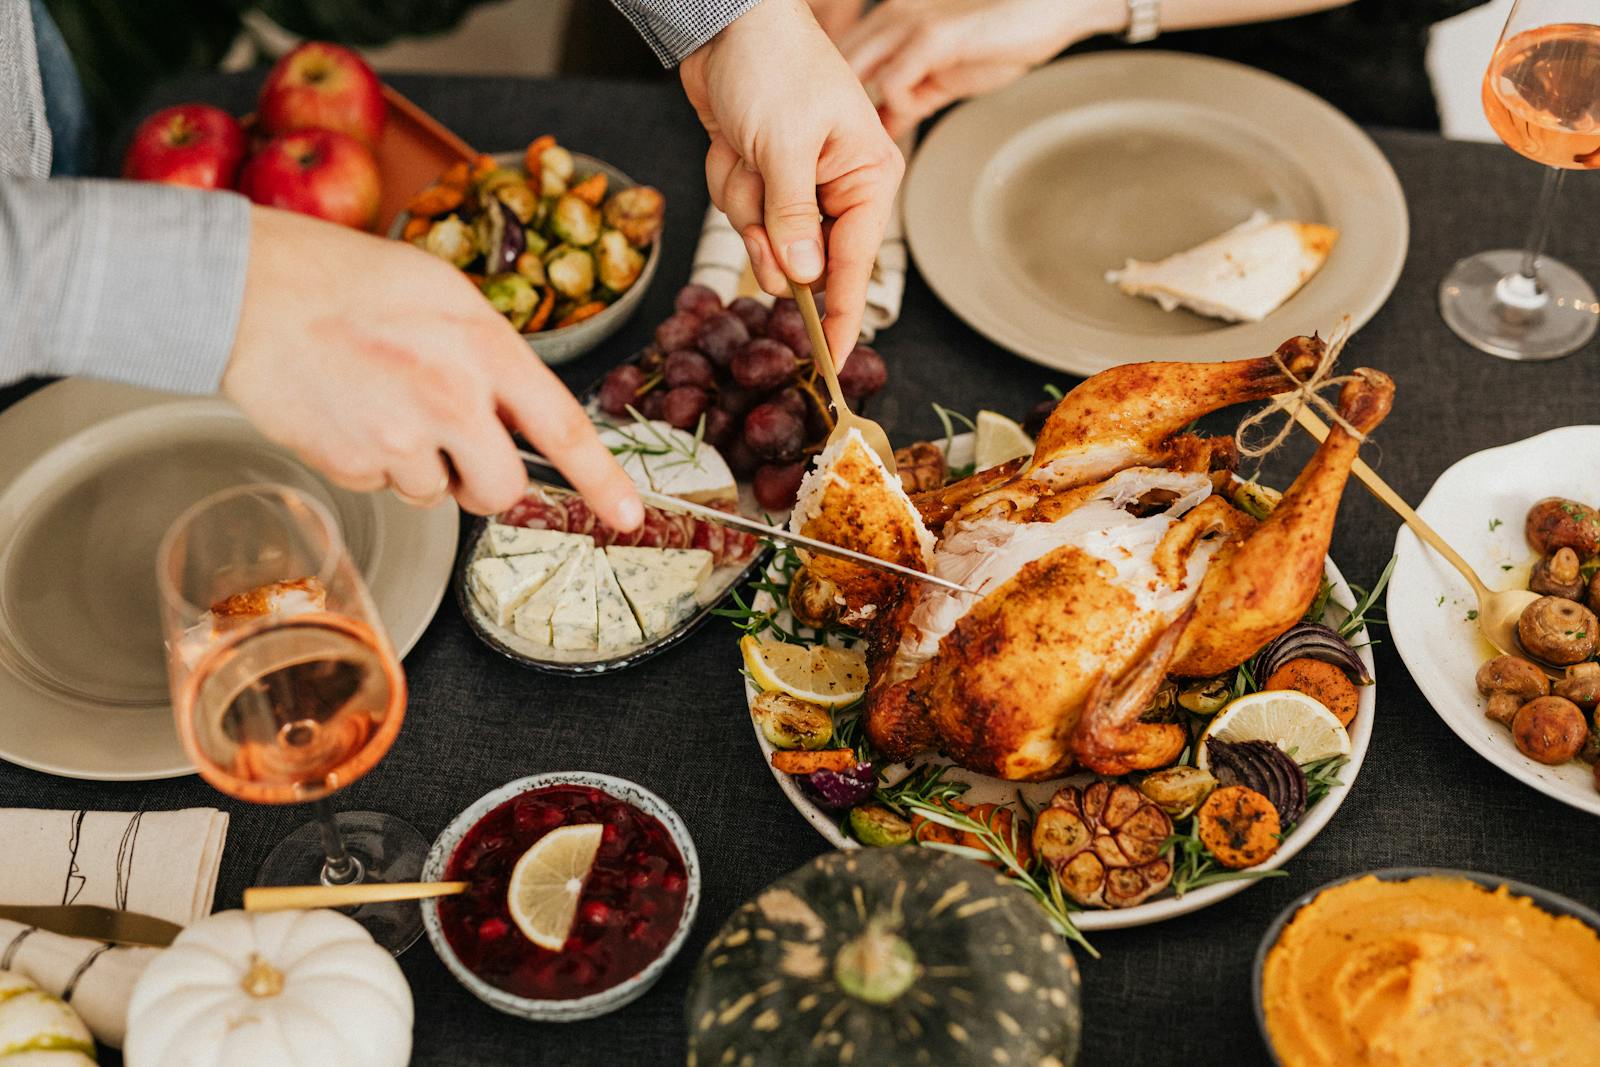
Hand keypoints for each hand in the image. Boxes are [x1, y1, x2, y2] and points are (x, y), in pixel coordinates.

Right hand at [221, 206, 642, 526]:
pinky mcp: (351, 464)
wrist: (245, 290)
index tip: (629, 516)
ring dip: (419, 465)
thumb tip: (516, 413)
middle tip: (457, 448)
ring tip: (379, 402)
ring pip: (436, 492)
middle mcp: (451, 398)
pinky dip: (369, 461)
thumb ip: (490, 355)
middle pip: (502, 491)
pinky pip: (381, 486)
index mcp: (485, 347)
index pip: (563, 429)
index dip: (603, 480)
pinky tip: (346, 411)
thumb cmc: (345, 279)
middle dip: (486, 484)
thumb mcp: (444, 294)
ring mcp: (399, 437)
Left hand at [680, 0, 903, 361]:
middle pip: (801, 259)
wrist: (728, 23)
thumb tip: (802, 275)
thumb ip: (792, 217)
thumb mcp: (783, 145)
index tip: (831, 364)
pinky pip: (741, 211)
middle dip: (766, 230)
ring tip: (744, 149)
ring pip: (762, 238)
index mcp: (867, 177)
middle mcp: (839, 188)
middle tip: (758, 186)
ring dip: (742, 198)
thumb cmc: (772, 66)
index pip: (857, 265)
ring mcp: (799, 187)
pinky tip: (733, 142)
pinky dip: (728, 179)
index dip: (842, 317)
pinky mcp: (765, 180)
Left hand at [838, 0, 1120, 138]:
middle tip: (839, 154)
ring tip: (864, 149)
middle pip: (835, 70)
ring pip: (854, 75)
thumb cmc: (1004, 35)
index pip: (837, 65)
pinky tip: (904, 122)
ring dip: (854, 119)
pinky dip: (893, 110)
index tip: (829, 145)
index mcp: (888, 25)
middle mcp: (890, 19)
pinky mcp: (935, 37)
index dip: (828, 104)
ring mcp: (909, 25)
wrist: (1052, 4)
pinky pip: (894, 81)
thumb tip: (885, 128)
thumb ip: (911, 97)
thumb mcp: (944, 72)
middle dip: (831, 113)